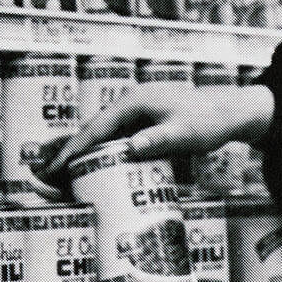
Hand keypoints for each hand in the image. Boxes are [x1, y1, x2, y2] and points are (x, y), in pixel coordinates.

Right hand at [47, 84, 275, 173]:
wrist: (230, 113)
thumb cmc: (208, 121)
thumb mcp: (184, 133)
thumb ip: (159, 140)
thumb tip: (131, 148)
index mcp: (134, 102)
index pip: (96, 128)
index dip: (74, 149)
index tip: (55, 168)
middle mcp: (131, 104)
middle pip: (94, 131)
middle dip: (72, 153)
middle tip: (51, 179)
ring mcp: (138, 113)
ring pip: (105, 136)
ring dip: (87, 155)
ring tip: (65, 178)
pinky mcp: (145, 123)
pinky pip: (119, 140)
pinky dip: (105, 154)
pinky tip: (97, 170)